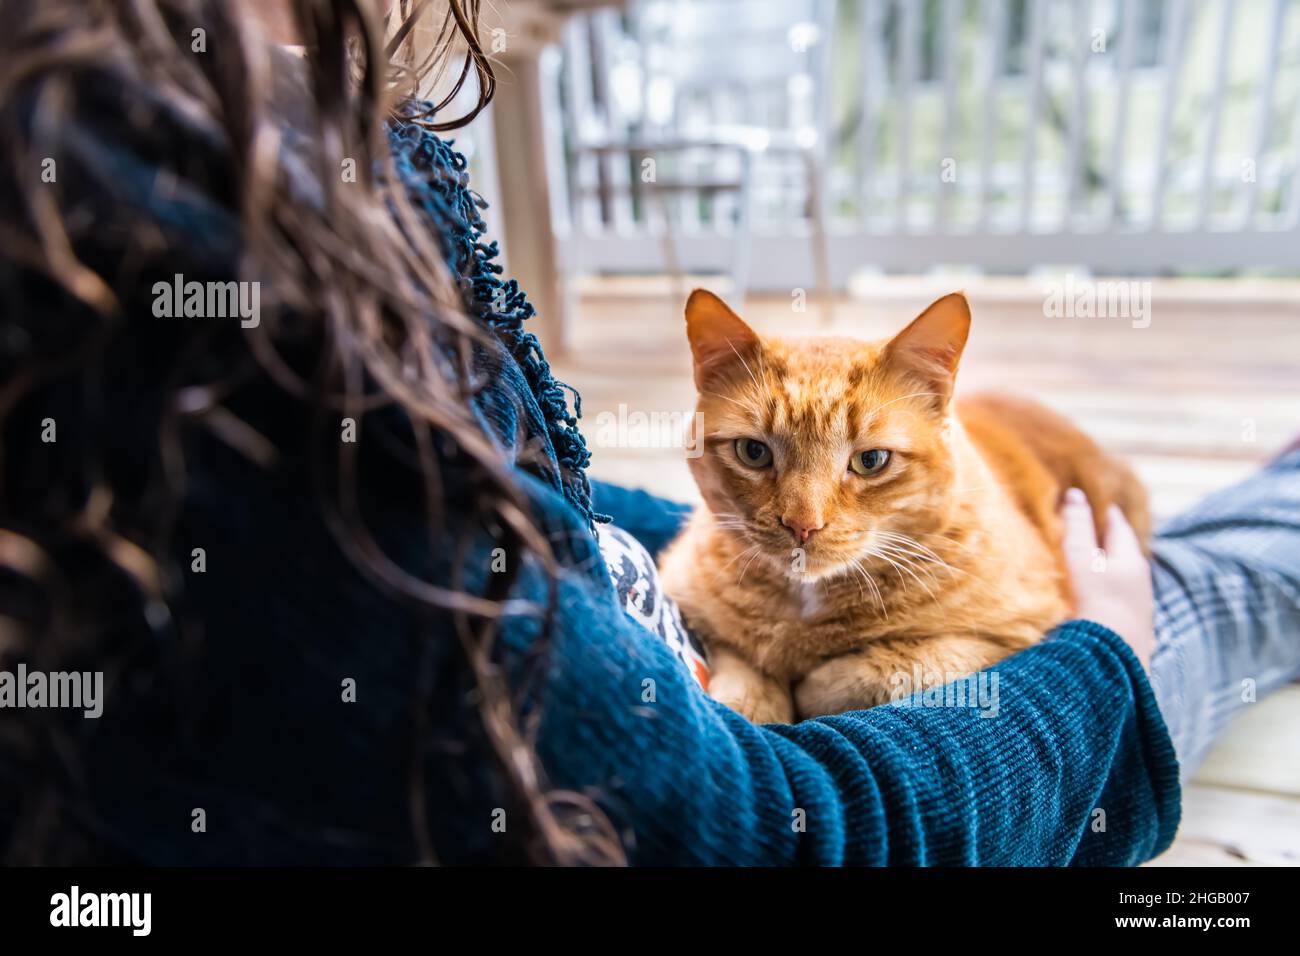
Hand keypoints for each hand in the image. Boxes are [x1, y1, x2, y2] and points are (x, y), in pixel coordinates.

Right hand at [1061, 488, 1154, 668]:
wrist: (1110, 660)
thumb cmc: (1093, 601)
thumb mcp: (1080, 558)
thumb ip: (1077, 526)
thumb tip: (1075, 494)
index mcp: (1131, 559)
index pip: (1118, 527)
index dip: (1105, 514)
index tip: (1095, 504)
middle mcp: (1140, 582)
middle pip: (1122, 554)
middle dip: (1106, 543)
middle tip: (1088, 531)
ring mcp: (1137, 608)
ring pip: (1120, 580)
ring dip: (1105, 571)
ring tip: (1086, 566)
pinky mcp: (1129, 630)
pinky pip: (1115, 602)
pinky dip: (1104, 594)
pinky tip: (1091, 601)